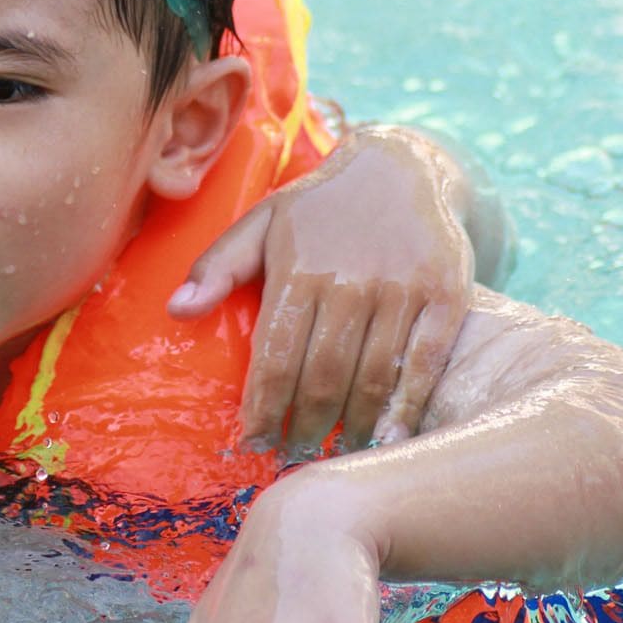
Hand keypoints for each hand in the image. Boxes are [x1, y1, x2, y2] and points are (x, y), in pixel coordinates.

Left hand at [171, 125, 473, 450]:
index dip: (262, 407)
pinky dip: (407, 408)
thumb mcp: (261, 223)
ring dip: (351, 427)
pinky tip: (389, 439)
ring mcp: (402, 289)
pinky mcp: (446, 294)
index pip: (274, 357)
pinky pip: (425, 364)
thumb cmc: (317, 206)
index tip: (253, 441)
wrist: (400, 166)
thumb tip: (176, 311)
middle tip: (291, 456)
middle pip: (322, 377)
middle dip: (303, 426)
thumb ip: (217, 267)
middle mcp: (349, 281)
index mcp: (298, 269)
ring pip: (372, 377)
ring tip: (333, 454)